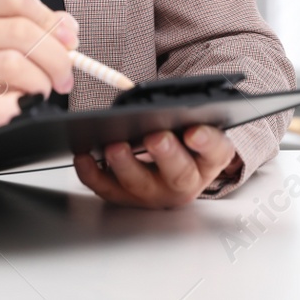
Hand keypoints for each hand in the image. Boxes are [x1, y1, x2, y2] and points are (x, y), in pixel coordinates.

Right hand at [0, 0, 78, 156]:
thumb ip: (33, 29)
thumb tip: (67, 27)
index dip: (48, 16)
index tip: (68, 39)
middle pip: (19, 31)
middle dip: (56, 56)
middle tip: (63, 77)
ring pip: (11, 64)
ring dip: (39, 81)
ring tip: (40, 92)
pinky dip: (19, 108)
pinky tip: (19, 109)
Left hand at [72, 125, 238, 207]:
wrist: (171, 166)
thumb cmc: (184, 142)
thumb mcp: (198, 128)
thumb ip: (192, 118)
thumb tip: (174, 103)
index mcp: (208, 160)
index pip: (215, 151)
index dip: (206, 142)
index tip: (194, 132)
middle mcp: (184, 182)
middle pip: (179, 174)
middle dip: (166, 155)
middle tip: (156, 138)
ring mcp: (153, 192)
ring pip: (140, 185)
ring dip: (126, 165)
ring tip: (115, 147)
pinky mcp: (125, 196)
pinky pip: (107, 188)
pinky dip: (92, 174)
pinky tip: (84, 156)